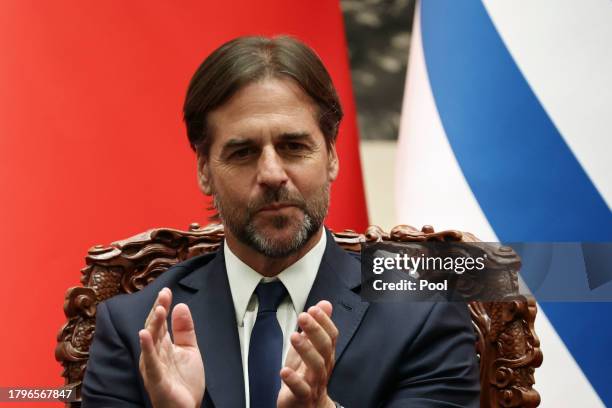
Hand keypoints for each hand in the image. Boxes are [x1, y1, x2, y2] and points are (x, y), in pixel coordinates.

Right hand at [139, 288, 204, 407]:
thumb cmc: (184, 382)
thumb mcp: (189, 350)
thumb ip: (185, 329)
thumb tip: (181, 306)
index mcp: (162, 346)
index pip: (160, 322)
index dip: (163, 306)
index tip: (166, 291)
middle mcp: (154, 354)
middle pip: (154, 328)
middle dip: (158, 310)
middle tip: (163, 295)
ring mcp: (153, 366)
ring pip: (151, 342)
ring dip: (154, 325)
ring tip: (159, 309)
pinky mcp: (156, 379)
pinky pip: (150, 362)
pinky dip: (147, 348)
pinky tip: (144, 335)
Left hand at [277, 301, 337, 407]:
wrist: (307, 407)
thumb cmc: (307, 376)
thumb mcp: (311, 347)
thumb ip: (318, 325)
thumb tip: (325, 304)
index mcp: (325, 355)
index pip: (331, 336)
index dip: (325, 322)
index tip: (315, 309)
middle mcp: (323, 367)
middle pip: (324, 348)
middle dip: (315, 330)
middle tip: (305, 316)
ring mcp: (314, 383)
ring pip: (316, 366)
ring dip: (305, 350)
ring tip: (295, 336)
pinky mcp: (302, 397)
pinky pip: (301, 389)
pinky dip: (293, 380)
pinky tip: (284, 371)